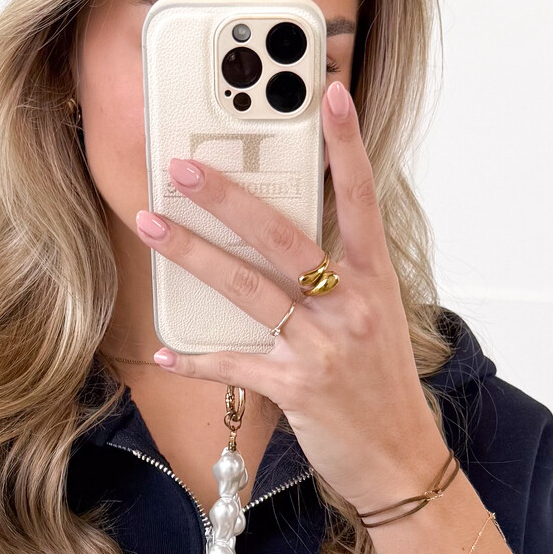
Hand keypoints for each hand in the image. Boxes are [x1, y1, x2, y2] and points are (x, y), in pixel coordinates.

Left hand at [135, 79, 449, 509]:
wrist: (400, 459)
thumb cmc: (381, 387)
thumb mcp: (374, 320)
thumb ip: (338, 278)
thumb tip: (284, 241)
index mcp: (373, 281)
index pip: (361, 198)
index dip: (347, 145)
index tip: (331, 94)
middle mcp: (351, 307)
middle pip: (283, 237)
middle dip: (228, 199)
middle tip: (184, 168)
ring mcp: (323, 347)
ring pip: (249, 290)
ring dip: (194, 257)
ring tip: (152, 227)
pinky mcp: (298, 388)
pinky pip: (235, 365)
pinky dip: (197, 359)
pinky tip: (165, 351)